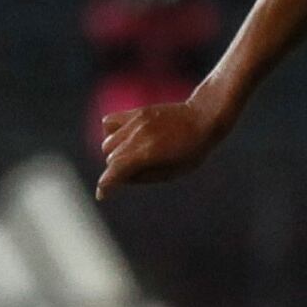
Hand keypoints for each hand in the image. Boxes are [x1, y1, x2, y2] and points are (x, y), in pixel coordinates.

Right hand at [95, 98, 226, 198]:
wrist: (204, 118)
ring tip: (135, 154)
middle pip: (110, 158)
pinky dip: (111, 134)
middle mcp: (138, 136)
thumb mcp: (172, 172)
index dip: (106, 186)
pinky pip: (108, 123)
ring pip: (108, 142)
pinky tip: (126, 139)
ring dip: (115, 153)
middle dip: (118, 169)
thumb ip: (143, 177)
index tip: (103, 195)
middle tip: (137, 170)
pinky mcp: (136, 111)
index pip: (115, 170)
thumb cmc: (192, 150)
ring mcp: (136, 121)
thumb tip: (119, 179)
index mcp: (148, 153)